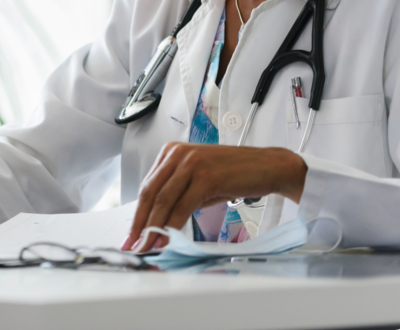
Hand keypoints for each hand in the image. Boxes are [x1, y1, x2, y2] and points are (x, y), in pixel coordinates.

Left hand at [122, 142, 307, 251]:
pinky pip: (183, 206)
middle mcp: (177, 153)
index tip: (132, 233)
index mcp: (171, 151)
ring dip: (154, 228)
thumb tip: (157, 222)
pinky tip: (168, 239)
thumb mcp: (198, 179)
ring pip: (164, 201)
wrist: (267, 167)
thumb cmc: (234, 174)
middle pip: (150, 194)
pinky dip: (173, 225)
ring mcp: (191, 163)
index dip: (137, 213)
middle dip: (140, 223)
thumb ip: (177, 194)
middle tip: (134, 244)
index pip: (147, 186)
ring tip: (149, 247)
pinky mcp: (206, 177)